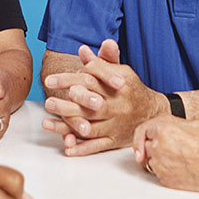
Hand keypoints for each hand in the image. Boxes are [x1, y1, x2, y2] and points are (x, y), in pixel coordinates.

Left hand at [41, 39, 168, 155]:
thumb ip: (101, 61)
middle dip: (68, 104)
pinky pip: (97, 146)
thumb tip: (83, 50)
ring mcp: (117, 124)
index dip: (69, 79)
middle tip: (49, 102)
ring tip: (47, 123)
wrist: (151, 111)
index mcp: (118, 85)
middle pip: (90, 105)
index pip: (91, 80)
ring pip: (90, 126)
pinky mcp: (115, 140)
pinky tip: (66, 147)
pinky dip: (81, 148)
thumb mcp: (120, 71)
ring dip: (68, 126)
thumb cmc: (130, 88)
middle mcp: (118, 105)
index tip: (49, 80)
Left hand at [133, 115, 198, 193]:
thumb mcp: (193, 125)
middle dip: (156, 147)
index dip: (154, 134)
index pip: (147, 131)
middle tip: (173, 149)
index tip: (158, 138)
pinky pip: (159, 175)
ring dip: (159, 160)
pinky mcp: (166, 180)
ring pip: (151, 162)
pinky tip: (181, 169)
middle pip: (147, 147)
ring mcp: (161, 166)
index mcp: (164, 131)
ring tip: (179, 159)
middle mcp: (159, 148)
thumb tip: (165, 130)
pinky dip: (166, 172)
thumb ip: (173, 127)